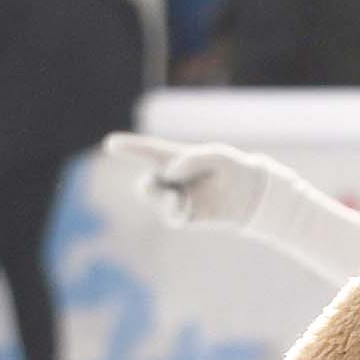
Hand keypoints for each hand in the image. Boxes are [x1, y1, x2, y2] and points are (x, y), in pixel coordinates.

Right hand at [106, 130, 269, 234]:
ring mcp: (175, 198)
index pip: (148, 151)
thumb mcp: (218, 156)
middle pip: (147, 184)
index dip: (129, 147)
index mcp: (175, 158)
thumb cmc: (233, 169)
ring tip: (178, 195)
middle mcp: (170, 178)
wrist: (249, 195)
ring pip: (156, 200)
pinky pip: (171, 216)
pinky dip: (175, 209)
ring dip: (163, 197)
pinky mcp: (184, 216)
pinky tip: (184, 204)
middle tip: (156, 182)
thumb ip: (193, 158)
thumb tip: (170, 174)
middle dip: (148, 185)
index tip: (110, 144)